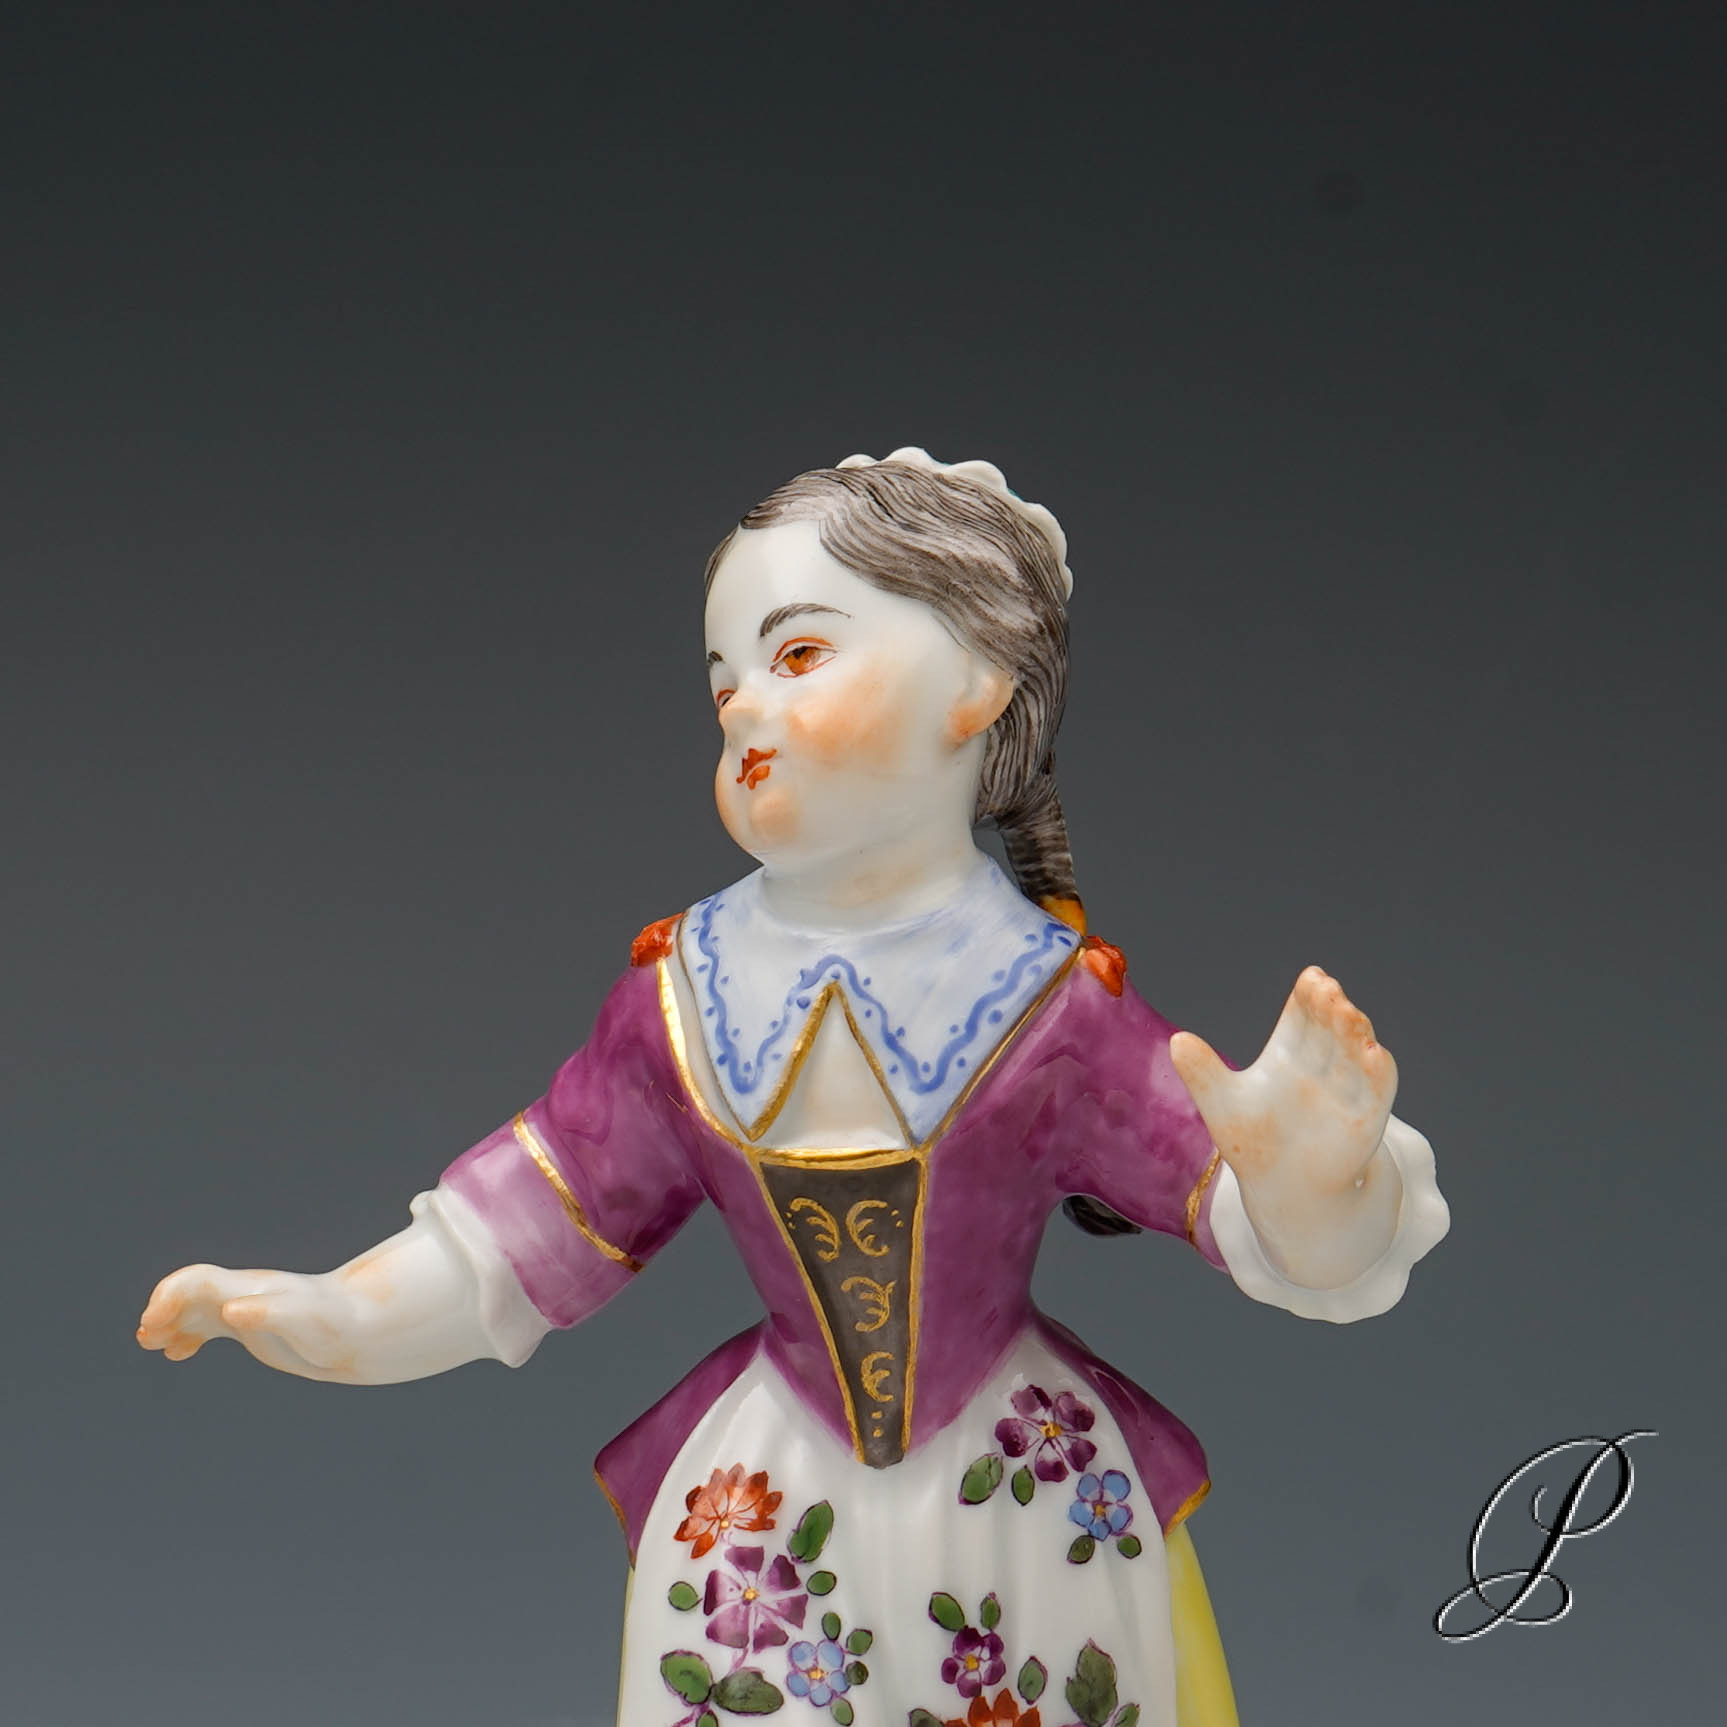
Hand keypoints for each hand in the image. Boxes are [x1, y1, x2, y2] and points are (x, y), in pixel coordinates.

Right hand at [136, 1263, 359, 1380]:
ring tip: (152, 1343)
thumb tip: (232, 1311)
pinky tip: (178, 1354)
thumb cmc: (335, 1322)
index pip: (197, 1281)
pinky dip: (187, 1335)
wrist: (361, 1326)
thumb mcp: (303, 1320)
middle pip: (189, 1291)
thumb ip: (268, 1313)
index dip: (168, 1297)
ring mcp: (246, 1308)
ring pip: (195, 1308)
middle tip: (148, 1338)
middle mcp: (244, 1294)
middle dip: (162, 1309)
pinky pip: (209, 1324)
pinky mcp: (252, 1325)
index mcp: (250, 1290)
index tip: (153, 1325)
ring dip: (168, 1322)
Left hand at [1169, 966, 1401, 1286]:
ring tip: (1350, 1015)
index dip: (1310, 997)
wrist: (1283, 1191)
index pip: (1304, 1016)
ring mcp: (1346, 1091)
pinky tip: (1375, 1054)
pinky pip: (1376, 1092)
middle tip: (1328, 992)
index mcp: (1289, 1053)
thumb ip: (1202, 1073)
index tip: (1313, 979)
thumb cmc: (1254, 1143)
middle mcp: (1322, 1065)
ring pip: (1356, 1054)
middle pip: (1332, 1029)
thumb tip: (1177, 1040)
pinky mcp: (1365, 1120)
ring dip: (1356, 1034)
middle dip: (1333, 1010)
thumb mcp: (1222, 1105)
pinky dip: (1378, 1073)